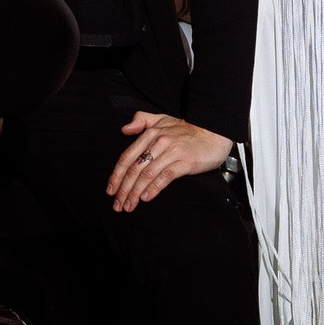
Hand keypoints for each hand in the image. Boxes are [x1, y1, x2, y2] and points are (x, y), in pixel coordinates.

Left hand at [106, 109, 229, 211]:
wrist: (213, 132)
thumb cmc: (187, 129)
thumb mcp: (162, 119)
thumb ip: (141, 121)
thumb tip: (124, 129)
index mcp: (150, 133)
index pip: (127, 157)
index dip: (116, 175)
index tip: (110, 190)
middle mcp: (158, 142)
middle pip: (134, 169)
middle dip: (123, 189)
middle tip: (118, 204)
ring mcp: (172, 152)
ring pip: (147, 174)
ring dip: (135, 193)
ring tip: (129, 205)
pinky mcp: (185, 162)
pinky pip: (165, 177)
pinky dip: (153, 188)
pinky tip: (146, 198)